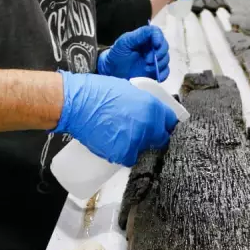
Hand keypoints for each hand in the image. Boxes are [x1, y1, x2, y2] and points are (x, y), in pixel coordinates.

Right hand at [56, 72, 177, 165]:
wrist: (78, 104)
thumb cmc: (98, 92)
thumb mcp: (129, 90)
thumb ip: (142, 103)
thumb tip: (146, 111)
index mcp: (152, 107)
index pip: (171, 122)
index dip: (166, 126)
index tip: (162, 129)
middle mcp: (149, 125)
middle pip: (160, 139)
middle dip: (153, 138)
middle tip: (139, 135)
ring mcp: (137, 141)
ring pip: (143, 150)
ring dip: (135, 147)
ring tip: (120, 137)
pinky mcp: (123, 153)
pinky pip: (128, 159)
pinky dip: (122, 155)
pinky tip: (113, 146)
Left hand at [97, 25, 169, 80]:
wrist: (111, 70)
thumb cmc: (116, 54)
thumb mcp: (125, 41)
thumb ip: (139, 35)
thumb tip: (154, 32)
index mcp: (145, 38)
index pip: (157, 33)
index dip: (159, 38)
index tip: (156, 45)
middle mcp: (152, 47)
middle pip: (164, 47)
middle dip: (159, 54)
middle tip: (148, 60)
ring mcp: (154, 59)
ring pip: (166, 59)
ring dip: (159, 65)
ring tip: (147, 69)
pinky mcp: (155, 70)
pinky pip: (165, 71)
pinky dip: (163, 74)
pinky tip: (157, 78)